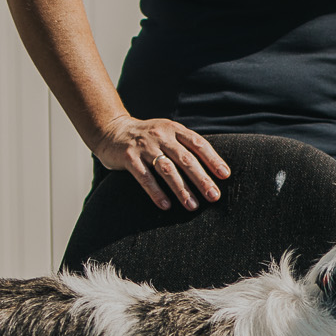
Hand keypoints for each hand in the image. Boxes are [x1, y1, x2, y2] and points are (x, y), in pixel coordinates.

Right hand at [92, 114, 230, 210]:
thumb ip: (185, 146)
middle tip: (214, 196)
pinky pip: (145, 178)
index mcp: (174, 129)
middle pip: (186, 159)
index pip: (198, 144)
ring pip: (167, 170)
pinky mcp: (129, 157)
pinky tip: (166, 205)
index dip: (213, 159)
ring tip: (193, 206)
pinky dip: (156, 193)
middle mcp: (161, 135)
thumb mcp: (167, 134)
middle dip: (201, 179)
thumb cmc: (147, 138)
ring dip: (182, 189)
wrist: (111, 130)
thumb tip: (212, 170)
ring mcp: (144, 146)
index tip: (224, 175)